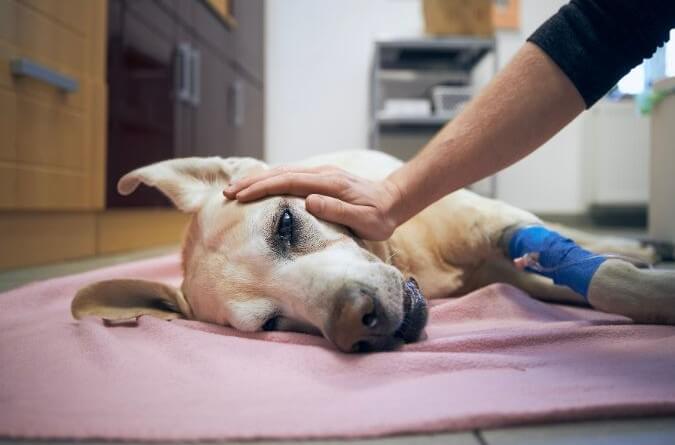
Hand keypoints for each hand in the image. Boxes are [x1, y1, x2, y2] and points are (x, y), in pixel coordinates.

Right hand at [223, 165, 403, 239]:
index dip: (263, 188)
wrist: (393, 200)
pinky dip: (269, 179)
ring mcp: (320, 174)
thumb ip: (338, 210)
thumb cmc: (380, 216)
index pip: (288, 182)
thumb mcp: (365, 220)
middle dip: (252, 182)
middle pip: (280, 173)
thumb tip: (308, 201)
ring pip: (282, 172)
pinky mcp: (319, 178)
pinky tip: (257, 186)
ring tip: (235, 189)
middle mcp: (322, 173)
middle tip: (226, 192)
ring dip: (257, 180)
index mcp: (329, 183)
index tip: (241, 196)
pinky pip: (289, 176)